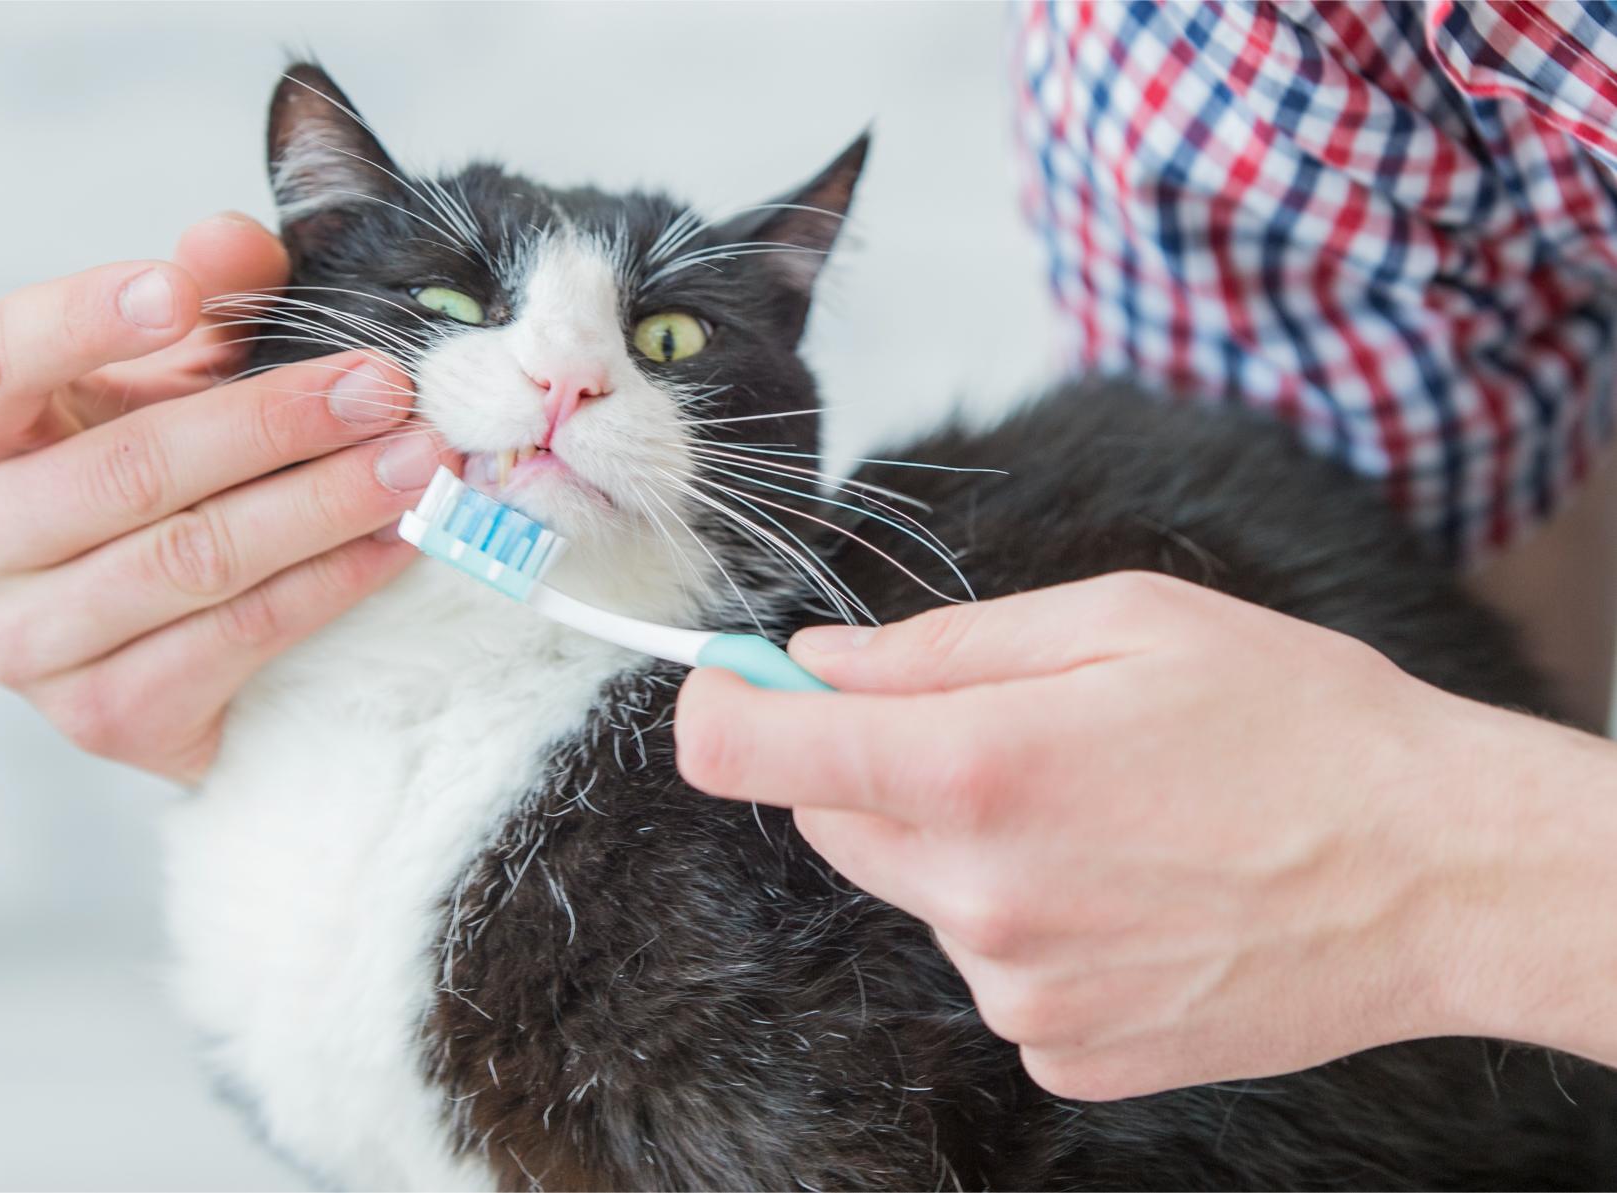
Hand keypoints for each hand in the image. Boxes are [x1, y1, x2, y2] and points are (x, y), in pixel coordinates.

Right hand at [0, 213, 450, 782]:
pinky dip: (331, 584)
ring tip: (419, 462)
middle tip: (386, 388)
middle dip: (275, 421)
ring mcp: (27, 645)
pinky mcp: (106, 719)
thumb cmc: (159, 469)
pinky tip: (398, 543)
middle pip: (131, 470)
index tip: (183, 289)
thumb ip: (204, 299)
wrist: (161, 634)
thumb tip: (232, 242)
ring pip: (195, 560)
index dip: (87, 319)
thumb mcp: (171, 374)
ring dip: (325, 504)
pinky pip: (238, 640)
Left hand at [674, 572, 1616, 1098]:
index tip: (741, 685)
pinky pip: (992, 966)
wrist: (1436, 873)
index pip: (753, 752)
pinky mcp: (1063, 1051)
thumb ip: (941, 644)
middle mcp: (977, 896)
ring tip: (1105, 813)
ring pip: (919, 893)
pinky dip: (1028, 922)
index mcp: (976, 768)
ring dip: (965, 845)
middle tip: (1001, 728)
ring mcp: (1019, 990)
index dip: (724, 707)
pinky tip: (1129, 890)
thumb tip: (817, 661)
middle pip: (831, 819)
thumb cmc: (1294, 722)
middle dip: (875, 764)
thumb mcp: (1120, 621)